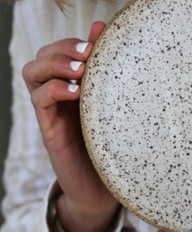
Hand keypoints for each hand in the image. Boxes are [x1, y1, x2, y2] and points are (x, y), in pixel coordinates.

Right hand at [23, 20, 118, 231]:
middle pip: (42, 55)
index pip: (60, 49)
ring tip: (80, 69)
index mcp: (74, 87)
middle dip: (63, 47)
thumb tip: (119, 46)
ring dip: (55, 63)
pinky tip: (75, 92)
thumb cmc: (113, 149)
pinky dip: (54, 89)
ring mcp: (51, 112)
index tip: (98, 41)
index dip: (74, 40)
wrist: (102, 192)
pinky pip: (39, 99)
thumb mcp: (117, 111)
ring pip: (32, 72)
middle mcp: (58, 96)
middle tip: (87, 52)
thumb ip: (114, 81)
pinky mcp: (49, 130)